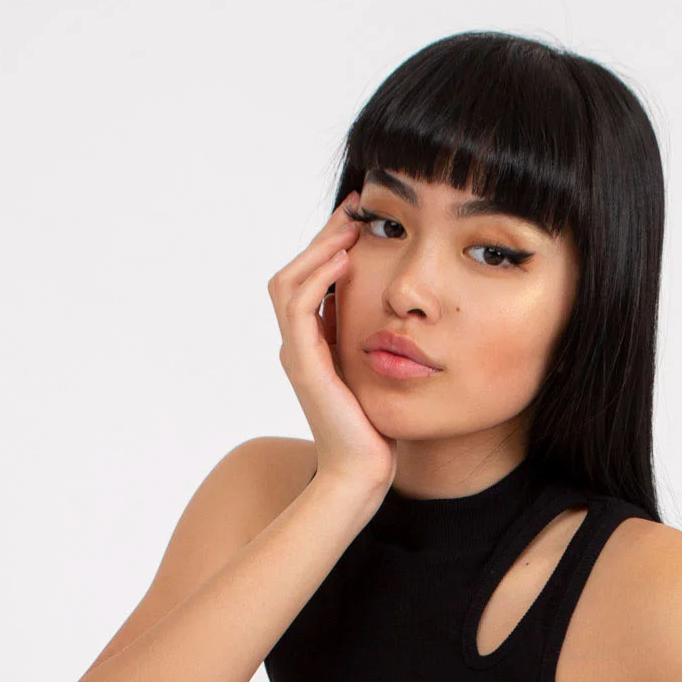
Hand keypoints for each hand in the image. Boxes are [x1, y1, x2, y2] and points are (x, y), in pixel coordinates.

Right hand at [268, 193, 396, 496]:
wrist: (362, 474)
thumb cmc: (376, 430)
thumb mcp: (376, 373)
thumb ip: (371, 341)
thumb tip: (392, 308)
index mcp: (312, 345)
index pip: (309, 281)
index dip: (329, 246)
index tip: (360, 218)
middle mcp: (298, 346)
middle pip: (293, 273)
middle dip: (323, 236)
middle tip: (356, 208)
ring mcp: (298, 355)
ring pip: (289, 283)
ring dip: (318, 249)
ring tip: (350, 227)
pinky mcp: (306, 366)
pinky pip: (299, 308)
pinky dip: (318, 278)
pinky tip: (344, 259)